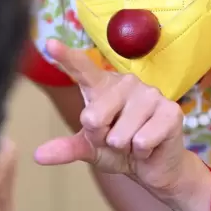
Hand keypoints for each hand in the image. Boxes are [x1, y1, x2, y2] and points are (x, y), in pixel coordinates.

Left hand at [34, 39, 210, 210]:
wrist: (154, 167)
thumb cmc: (120, 149)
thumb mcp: (90, 149)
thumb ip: (67, 148)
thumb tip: (39, 155)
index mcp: (103, 86)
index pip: (82, 69)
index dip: (66, 56)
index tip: (50, 43)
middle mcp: (126, 83)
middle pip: (94, 117)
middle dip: (102, 138)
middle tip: (116, 139)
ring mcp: (150, 94)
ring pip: (119, 134)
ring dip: (124, 147)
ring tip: (135, 141)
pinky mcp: (171, 110)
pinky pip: (142, 140)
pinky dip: (142, 152)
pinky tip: (151, 145)